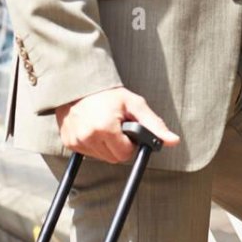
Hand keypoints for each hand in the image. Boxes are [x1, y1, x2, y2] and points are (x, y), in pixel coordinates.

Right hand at [55, 86, 179, 162]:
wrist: (80, 83)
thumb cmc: (108, 93)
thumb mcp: (135, 104)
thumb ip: (154, 125)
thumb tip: (173, 140)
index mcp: (105, 129)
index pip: (125, 154)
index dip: (130, 143)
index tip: (127, 129)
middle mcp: (88, 137)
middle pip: (113, 158)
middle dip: (119, 145)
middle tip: (117, 127)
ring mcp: (75, 141)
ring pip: (101, 157)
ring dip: (106, 146)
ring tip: (105, 125)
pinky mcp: (68, 142)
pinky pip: (88, 153)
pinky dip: (93, 144)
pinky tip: (93, 129)